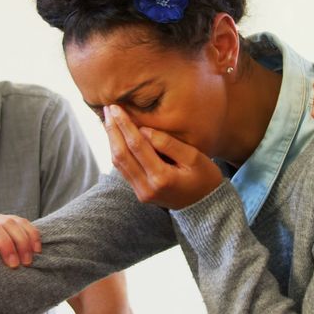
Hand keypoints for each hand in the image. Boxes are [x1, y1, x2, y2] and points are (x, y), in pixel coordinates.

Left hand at [103, 104, 222, 209]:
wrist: (206, 205)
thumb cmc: (204, 178)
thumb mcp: (194, 157)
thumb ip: (168, 143)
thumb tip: (144, 130)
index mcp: (162, 178)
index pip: (137, 146)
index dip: (125, 125)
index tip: (116, 108)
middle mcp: (146, 188)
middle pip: (121, 155)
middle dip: (113, 130)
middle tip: (107, 109)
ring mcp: (141, 193)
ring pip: (118, 163)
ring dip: (111, 140)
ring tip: (108, 119)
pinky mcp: (139, 193)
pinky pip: (123, 169)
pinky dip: (117, 150)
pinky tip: (116, 136)